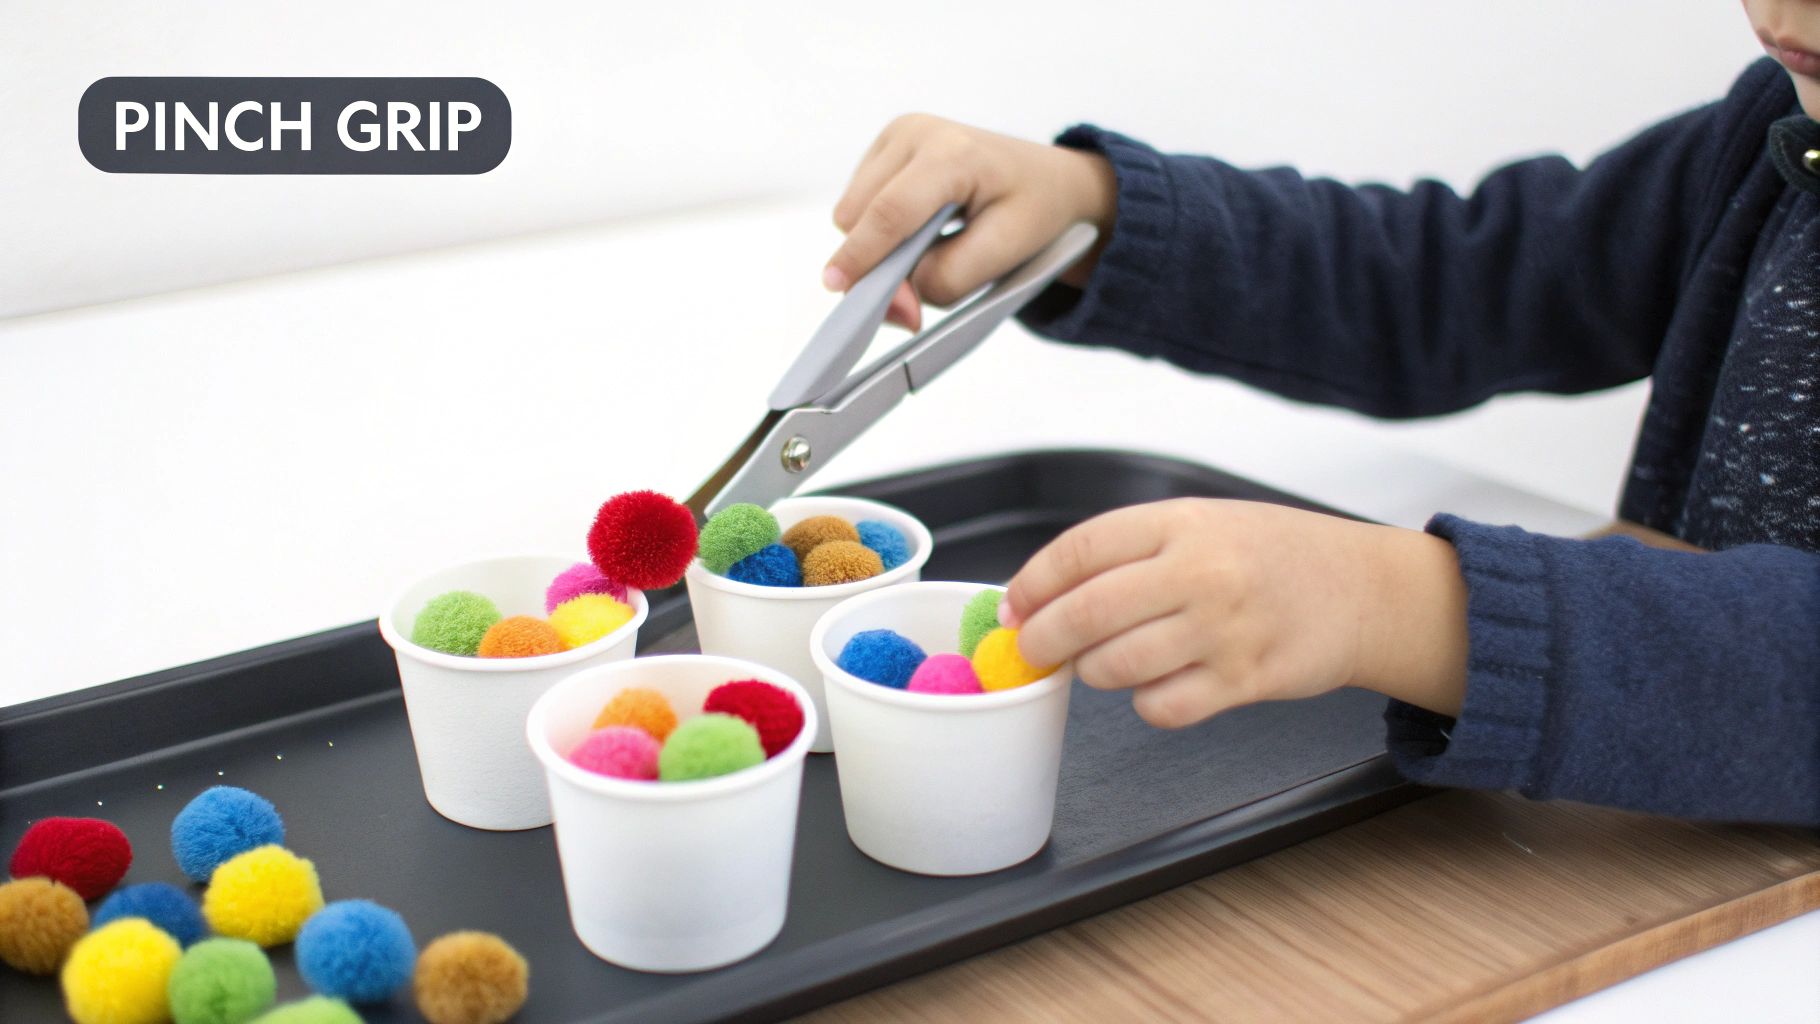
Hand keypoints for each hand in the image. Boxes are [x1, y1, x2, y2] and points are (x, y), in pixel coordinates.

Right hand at [826, 114, 1117, 331]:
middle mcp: (916, 132)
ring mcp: (898, 134)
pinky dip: (881, 228)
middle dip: (875, 264)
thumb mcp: (1004, 253)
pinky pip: (859, 204)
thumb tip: (896, 300)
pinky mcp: (887, 145)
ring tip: (931, 248)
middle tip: (914, 300)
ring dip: (879, 245)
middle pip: (860, 215)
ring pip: (853, 212)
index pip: (891, 211)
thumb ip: (946, 280)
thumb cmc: (1033, 211)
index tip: (835, 286)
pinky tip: (922, 226)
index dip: (861, 255)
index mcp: (952, 152)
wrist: (1048, 179)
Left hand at [1001, 499, 1469, 726]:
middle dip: (1044, 638)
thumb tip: (1040, 596)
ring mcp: (1224, 628)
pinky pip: (1162, 707)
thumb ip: (1129, 553)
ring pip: (1117, 666)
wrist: (1363, 589)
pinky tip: (1158, 685)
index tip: (1013, 607)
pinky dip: (1146, 703)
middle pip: (1088, 612)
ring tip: (1106, 661)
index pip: (1081, 549)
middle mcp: (1201, 571)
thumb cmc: (1273, 556)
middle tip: (1033, 649)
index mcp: (1182, 522)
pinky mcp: (1245, 679)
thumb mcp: (1202, 524)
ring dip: (1096, 672)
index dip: (1033, 583)